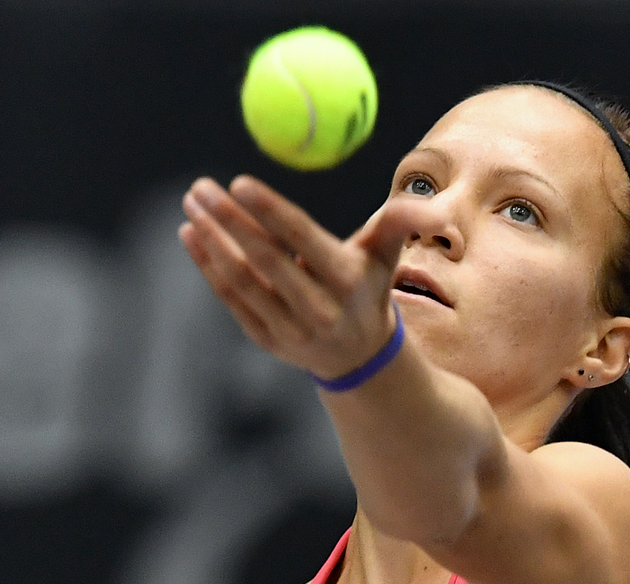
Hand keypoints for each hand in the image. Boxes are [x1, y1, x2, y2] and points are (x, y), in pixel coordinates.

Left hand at [179, 175, 407, 380]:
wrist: (359, 355)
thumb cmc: (368, 286)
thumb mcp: (387, 254)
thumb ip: (401, 222)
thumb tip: (438, 210)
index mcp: (345, 281)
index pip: (302, 239)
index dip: (269, 211)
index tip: (238, 182)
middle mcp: (317, 309)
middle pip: (264, 258)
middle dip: (227, 220)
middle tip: (200, 187)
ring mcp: (288, 329)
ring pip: (241, 279)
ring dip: (211, 240)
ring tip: (191, 205)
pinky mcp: (265, 338)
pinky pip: (231, 298)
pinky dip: (207, 266)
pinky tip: (192, 235)